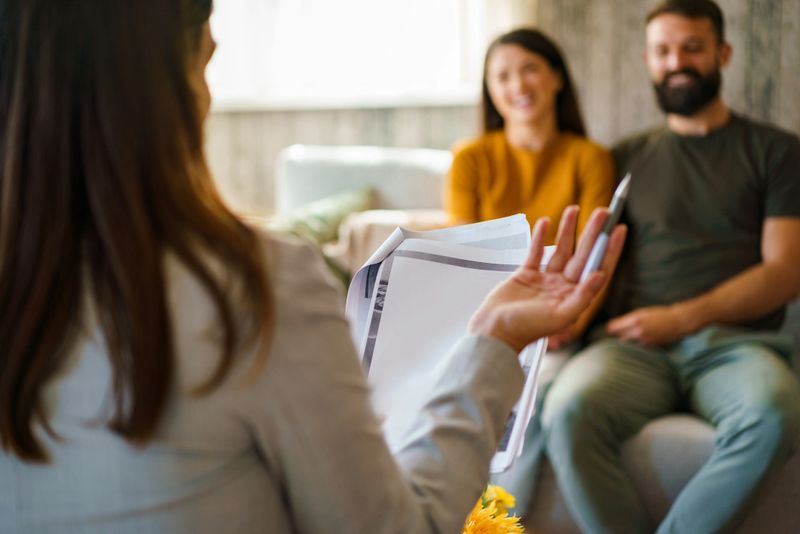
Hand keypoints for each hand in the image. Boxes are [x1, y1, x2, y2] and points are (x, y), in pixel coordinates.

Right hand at [469, 206, 625, 351]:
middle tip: (602, 212)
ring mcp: (544, 281)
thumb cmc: (526, 329)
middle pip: (582, 254)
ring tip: (574, 209)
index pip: (598, 268)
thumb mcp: (560, 316)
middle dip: (592, 233)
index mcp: (574, 297)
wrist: (495, 332)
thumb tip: (601, 275)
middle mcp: (562, 287)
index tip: (619, 230)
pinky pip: (536, 252)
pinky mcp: (525, 275)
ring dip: (568, 230)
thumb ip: (582, 296)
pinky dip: (539, 237)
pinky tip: (545, 222)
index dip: (610, 250)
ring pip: (561, 250)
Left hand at [606, 305, 689, 346]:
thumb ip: (626, 319)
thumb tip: (611, 324)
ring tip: (626, 339)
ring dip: (626, 342)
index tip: (608, 329)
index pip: (614, 328)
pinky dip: (634, 345)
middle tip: (616, 335)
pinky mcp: (649, 346)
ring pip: (628, 344)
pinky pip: (637, 347)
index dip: (610, 328)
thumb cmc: (659, 314)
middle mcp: (638, 331)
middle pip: (619, 338)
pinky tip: (636, 342)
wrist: (677, 322)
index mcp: (634, 320)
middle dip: (617, 336)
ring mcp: (644, 340)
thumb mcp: (641, 312)